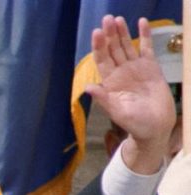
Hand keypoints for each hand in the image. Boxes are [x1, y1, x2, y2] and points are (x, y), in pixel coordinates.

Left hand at [86, 16, 175, 173]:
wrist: (155, 126)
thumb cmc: (135, 123)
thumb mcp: (117, 112)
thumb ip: (104, 99)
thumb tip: (88, 87)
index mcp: (110, 82)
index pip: (102, 60)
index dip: (99, 46)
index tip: (97, 32)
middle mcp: (120, 72)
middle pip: (113, 49)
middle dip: (109, 34)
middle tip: (107, 19)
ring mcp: (135, 68)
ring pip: (126, 46)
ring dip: (122, 32)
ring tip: (118, 18)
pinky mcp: (150, 67)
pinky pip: (146, 48)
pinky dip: (144, 35)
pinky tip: (142, 22)